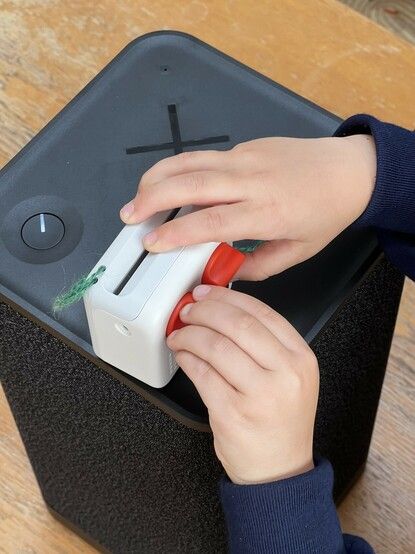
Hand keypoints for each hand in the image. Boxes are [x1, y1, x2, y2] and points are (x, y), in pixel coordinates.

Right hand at [120, 135, 375, 279]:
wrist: (349, 170)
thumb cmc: (327, 212)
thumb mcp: (297, 252)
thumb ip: (258, 266)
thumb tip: (224, 271)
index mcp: (268, 212)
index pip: (212, 221)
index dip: (177, 232)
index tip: (152, 243)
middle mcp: (253, 180)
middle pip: (192, 182)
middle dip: (153, 198)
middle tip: (129, 215)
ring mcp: (247, 158)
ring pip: (192, 161)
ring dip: (158, 177)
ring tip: (138, 197)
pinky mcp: (245, 147)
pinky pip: (204, 156)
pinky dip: (178, 169)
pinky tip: (166, 184)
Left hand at [166, 284, 318, 484]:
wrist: (279, 469)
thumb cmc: (280, 421)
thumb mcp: (289, 377)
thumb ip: (264, 343)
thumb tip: (221, 310)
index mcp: (300, 358)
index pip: (261, 312)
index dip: (227, 297)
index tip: (207, 293)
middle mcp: (285, 373)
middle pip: (237, 324)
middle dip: (204, 311)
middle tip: (188, 310)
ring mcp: (259, 395)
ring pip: (215, 346)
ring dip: (189, 334)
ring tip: (180, 333)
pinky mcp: (233, 413)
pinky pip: (201, 374)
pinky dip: (186, 358)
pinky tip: (182, 354)